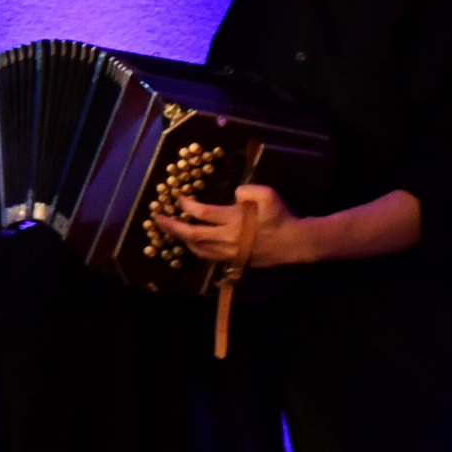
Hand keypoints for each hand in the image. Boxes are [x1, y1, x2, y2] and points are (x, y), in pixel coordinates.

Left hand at [154, 183, 307, 267]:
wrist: (293, 242)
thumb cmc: (279, 216)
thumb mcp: (267, 195)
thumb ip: (247, 190)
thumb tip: (233, 195)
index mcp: (233, 220)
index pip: (202, 212)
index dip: (187, 205)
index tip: (178, 198)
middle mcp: (227, 238)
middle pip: (192, 234)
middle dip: (172, 226)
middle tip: (157, 220)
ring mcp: (228, 252)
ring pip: (197, 248)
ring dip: (182, 239)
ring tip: (172, 230)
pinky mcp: (232, 261)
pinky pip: (208, 256)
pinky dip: (196, 248)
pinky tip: (192, 242)